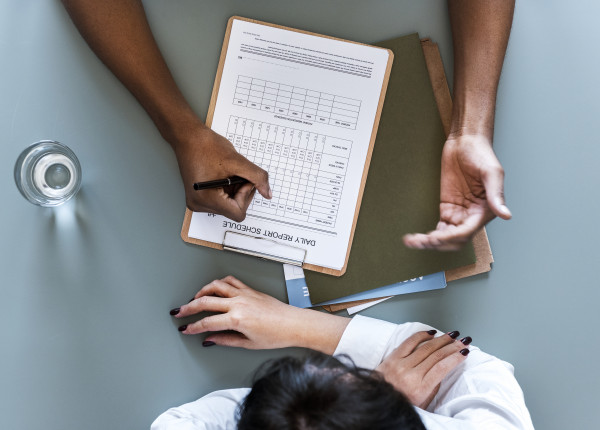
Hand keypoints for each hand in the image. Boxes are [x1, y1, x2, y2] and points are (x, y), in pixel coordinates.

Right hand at [169, 276, 348, 351]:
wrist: (293, 324)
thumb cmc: (276, 335)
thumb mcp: (248, 343)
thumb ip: (226, 340)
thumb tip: (210, 339)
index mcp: (237, 319)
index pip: (207, 322)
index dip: (193, 327)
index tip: (185, 329)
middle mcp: (238, 303)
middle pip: (205, 302)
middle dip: (189, 308)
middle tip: (179, 312)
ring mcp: (244, 294)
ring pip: (216, 286)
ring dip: (202, 291)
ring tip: (194, 298)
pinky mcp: (250, 290)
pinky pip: (230, 281)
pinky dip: (219, 283)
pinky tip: (214, 288)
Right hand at [172, 123, 271, 221]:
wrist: (188, 137)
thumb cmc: (206, 146)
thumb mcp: (238, 161)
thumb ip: (257, 178)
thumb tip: (268, 193)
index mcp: (206, 199)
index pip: (238, 213)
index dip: (245, 196)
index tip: (243, 179)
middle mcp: (199, 205)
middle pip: (233, 211)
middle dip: (240, 193)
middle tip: (237, 173)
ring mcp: (197, 202)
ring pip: (228, 207)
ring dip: (234, 191)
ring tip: (227, 173)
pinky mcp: (198, 198)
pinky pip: (220, 202)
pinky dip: (227, 190)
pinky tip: (222, 176)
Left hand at [376, 330, 470, 408]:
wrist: (376, 399)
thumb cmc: (400, 402)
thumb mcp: (422, 402)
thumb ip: (433, 386)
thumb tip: (443, 367)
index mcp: (419, 389)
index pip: (442, 368)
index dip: (456, 357)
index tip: (465, 352)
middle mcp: (410, 375)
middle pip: (436, 355)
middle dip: (452, 346)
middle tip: (463, 341)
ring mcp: (400, 364)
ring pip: (425, 347)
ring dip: (441, 339)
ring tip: (452, 335)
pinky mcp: (392, 357)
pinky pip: (409, 342)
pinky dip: (421, 335)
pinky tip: (431, 333)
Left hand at [403, 134, 511, 250]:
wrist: (465, 142)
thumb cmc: (481, 153)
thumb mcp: (491, 172)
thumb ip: (496, 194)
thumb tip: (506, 215)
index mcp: (486, 210)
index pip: (467, 231)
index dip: (451, 237)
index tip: (435, 237)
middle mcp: (473, 216)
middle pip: (456, 240)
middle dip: (440, 244)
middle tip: (422, 241)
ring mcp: (459, 213)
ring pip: (446, 237)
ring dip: (431, 243)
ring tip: (413, 241)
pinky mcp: (447, 208)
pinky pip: (439, 228)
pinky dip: (428, 236)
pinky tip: (415, 238)